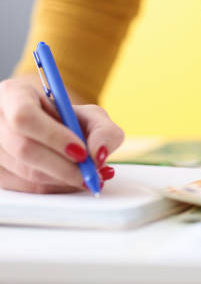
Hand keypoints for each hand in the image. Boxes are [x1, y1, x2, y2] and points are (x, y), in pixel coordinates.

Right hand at [0, 78, 123, 192]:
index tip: (82, 151)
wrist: (50, 132)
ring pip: (25, 173)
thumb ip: (104, 132)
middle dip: (64, 167)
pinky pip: (25, 188)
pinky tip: (71, 181)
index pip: (24, 116)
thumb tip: (99, 155)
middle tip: (92, 174)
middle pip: (24, 149)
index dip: (54, 136)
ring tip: (89, 177)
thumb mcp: (92, 116)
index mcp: (13, 95)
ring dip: (63, 180)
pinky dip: (55, 188)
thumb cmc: (68, 121)